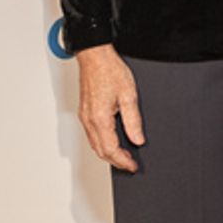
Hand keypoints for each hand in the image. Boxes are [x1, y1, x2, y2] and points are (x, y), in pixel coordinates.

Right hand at [75, 44, 143, 171]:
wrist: (95, 56)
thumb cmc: (110, 71)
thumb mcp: (129, 95)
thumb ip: (133, 120)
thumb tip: (138, 139)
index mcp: (99, 118)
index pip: (111, 149)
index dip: (123, 161)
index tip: (133, 166)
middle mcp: (89, 120)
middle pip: (100, 151)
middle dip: (115, 161)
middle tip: (130, 165)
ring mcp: (85, 117)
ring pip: (95, 144)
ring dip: (108, 153)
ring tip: (123, 156)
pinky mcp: (85, 112)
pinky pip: (92, 135)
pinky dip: (102, 143)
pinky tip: (112, 141)